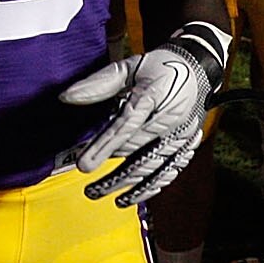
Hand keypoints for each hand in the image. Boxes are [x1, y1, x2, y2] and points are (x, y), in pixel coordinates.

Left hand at [60, 27, 224, 204]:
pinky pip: (172, 169)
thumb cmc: (158, 67)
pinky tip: (133, 196)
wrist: (198, 66)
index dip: (104, 147)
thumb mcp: (128, 67)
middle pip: (139, 152)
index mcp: (154, 94)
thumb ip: (98, 84)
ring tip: (104, 195)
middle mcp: (172, 116)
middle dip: (113, 173)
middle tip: (89, 188)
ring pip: (155, 166)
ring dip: (129, 185)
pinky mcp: (190, 142)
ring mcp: (184, 132)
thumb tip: (65, 97)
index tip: (84, 166)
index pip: (126, 124)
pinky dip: (152, 185)